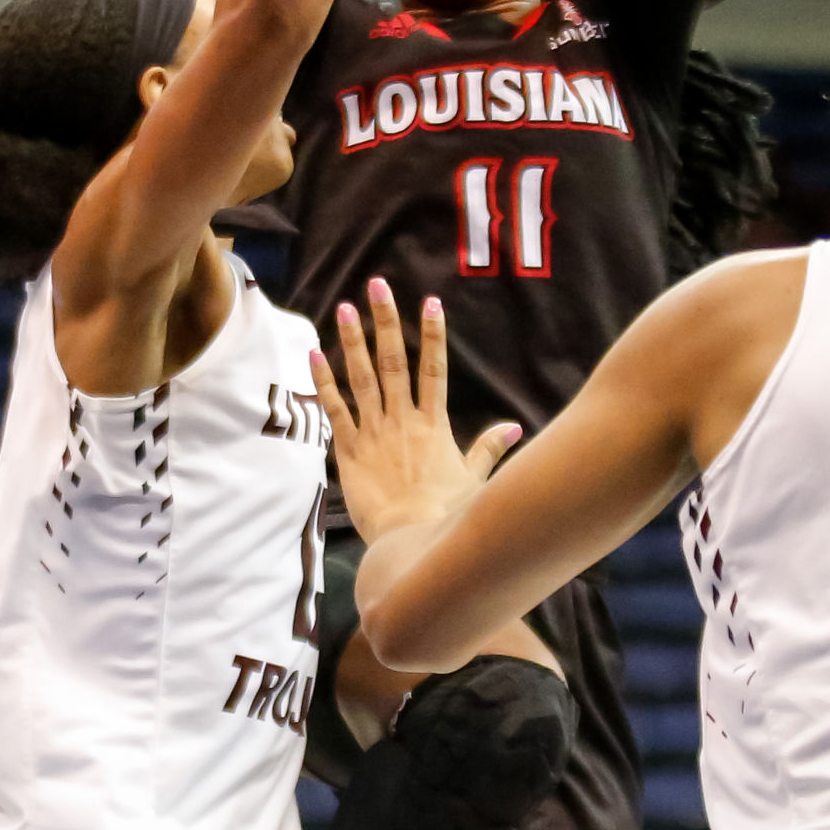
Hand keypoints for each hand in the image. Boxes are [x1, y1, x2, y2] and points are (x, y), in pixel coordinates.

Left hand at [311, 278, 520, 542]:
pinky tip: (315, 355)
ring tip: (346, 308)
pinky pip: (335, 410)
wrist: (409, 543)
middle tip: (378, 286)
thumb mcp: (474, 480)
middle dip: (387, 321)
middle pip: (394, 361)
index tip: (430, 301)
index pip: (434, 368)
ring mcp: (374, 432)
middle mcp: (402, 420)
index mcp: (433, 424)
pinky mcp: (349, 451)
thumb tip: (514, 427)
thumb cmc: (444, 517)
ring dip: (353, 341)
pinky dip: (324, 382)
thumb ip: (489, 449)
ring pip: (362, 378)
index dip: (432, 334)